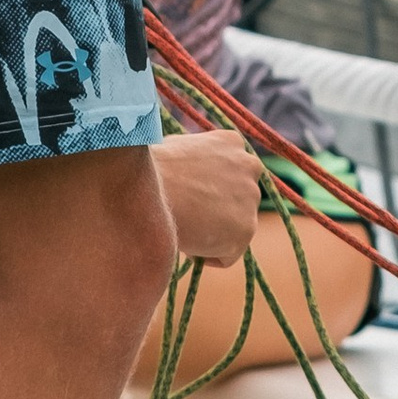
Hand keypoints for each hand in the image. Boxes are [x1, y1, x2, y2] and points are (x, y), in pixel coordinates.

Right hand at [157, 128, 263, 264]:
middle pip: (236, 200)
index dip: (206, 191)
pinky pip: (227, 255)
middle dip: (215, 211)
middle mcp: (249, 166)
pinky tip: (185, 243)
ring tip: (182, 228)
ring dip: (212, 234)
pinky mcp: (245, 230)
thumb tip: (186, 175)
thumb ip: (194, 162)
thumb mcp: (176, 149)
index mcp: (232, 143)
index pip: (229, 173)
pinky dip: (207, 256)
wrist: (146, 190)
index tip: (186, 198)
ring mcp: (250, 198)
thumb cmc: (148, 171)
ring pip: (234, 228)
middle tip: (184, 216)